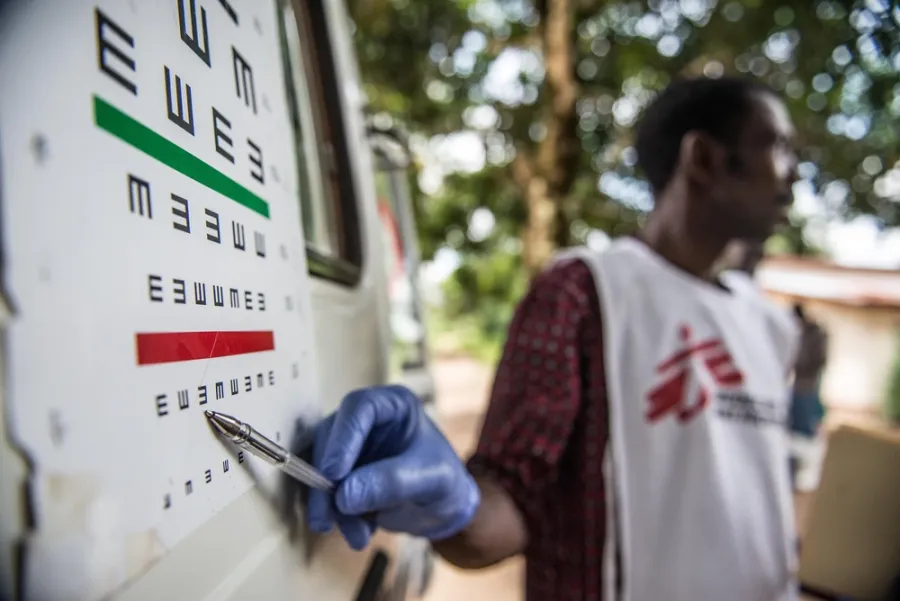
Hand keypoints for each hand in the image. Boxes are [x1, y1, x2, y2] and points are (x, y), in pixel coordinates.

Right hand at [307, 385, 479, 549]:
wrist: (443, 509)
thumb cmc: (445, 483)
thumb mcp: (429, 480)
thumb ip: (391, 483)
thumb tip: (343, 496)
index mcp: (393, 405)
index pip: (359, 407)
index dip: (342, 438)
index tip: (333, 474)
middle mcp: (367, 420)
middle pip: (330, 438)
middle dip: (327, 482)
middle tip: (329, 516)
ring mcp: (351, 445)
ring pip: (322, 467)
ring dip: (331, 506)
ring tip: (358, 537)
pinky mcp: (342, 473)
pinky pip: (326, 490)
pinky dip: (339, 516)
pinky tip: (360, 535)